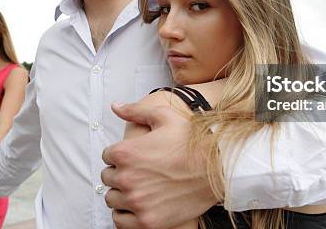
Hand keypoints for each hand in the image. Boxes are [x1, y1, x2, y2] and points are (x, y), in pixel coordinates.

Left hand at [102, 102, 217, 228]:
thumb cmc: (193, 142)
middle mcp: (127, 178)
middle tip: (139, 172)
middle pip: (108, 178)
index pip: (107, 156)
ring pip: (113, 200)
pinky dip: (126, 214)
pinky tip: (140, 205)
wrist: (218, 169)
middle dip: (120, 173)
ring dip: (122, 194)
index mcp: (126, 153)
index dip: (120, 155)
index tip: (134, 157)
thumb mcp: (165, 117)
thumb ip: (135, 111)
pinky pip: (121, 221)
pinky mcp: (147, 221)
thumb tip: (116, 106)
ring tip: (140, 188)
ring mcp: (137, 202)